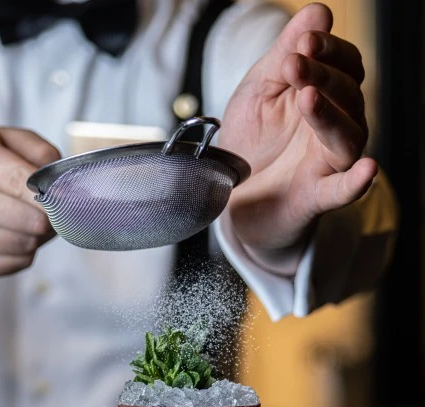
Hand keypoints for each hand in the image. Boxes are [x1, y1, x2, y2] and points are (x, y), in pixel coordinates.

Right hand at [0, 127, 58, 288]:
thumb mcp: (0, 139)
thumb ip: (38, 150)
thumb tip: (63, 180)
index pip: (25, 184)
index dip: (55, 195)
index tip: (67, 197)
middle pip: (34, 222)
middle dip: (51, 218)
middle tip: (50, 209)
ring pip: (28, 246)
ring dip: (38, 236)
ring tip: (28, 220)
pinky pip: (18, 264)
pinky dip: (24, 252)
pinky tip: (11, 235)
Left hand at [218, 2, 376, 275]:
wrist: (230, 193)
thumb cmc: (250, 140)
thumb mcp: (259, 92)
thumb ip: (285, 56)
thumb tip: (319, 11)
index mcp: (324, 95)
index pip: (343, 66)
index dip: (329, 51)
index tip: (306, 41)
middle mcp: (334, 126)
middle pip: (347, 95)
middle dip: (323, 76)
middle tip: (295, 64)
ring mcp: (328, 162)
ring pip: (347, 135)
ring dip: (329, 115)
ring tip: (308, 97)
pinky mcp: (316, 196)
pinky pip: (343, 190)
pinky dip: (355, 182)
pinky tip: (367, 169)